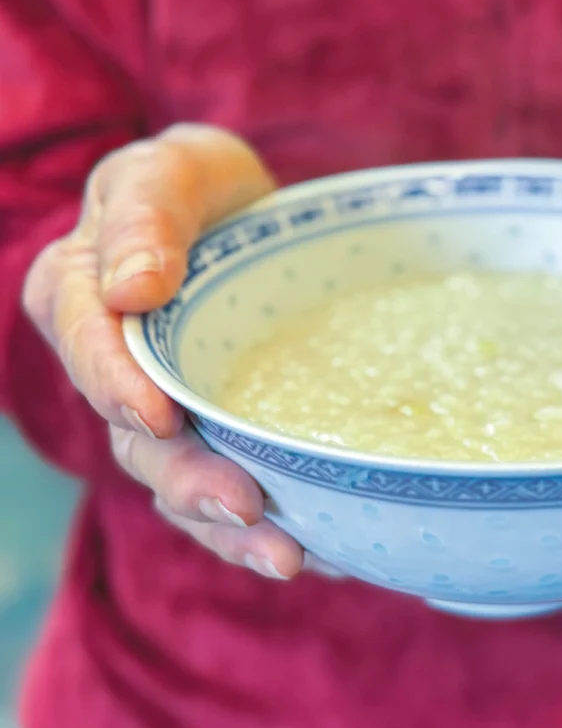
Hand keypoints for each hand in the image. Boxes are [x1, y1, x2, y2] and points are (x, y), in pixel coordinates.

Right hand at [22, 124, 325, 579]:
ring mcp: (165, 415)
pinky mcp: (213, 439)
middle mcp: (115, 372)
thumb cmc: (200, 189)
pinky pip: (224, 493)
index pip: (89, 348)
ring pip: (180, 482)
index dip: (117, 386)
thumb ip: (146, 214)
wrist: (248, 220)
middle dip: (188, 479)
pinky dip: (261, 529)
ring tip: (287, 554)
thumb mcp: (172, 172)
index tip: (159, 414)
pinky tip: (313, 550)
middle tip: (246, 504)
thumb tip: (133, 288)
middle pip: (136, 439)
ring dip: (228, 527)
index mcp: (81, 299)